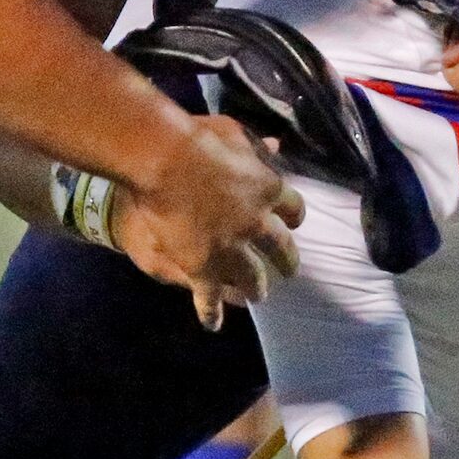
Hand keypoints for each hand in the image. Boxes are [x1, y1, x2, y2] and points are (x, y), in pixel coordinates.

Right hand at [113, 115, 304, 327]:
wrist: (164, 161)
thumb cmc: (197, 138)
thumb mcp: (233, 133)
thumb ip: (254, 145)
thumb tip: (275, 145)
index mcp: (268, 189)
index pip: (293, 207)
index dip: (293, 216)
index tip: (293, 221)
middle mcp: (258, 224)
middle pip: (280, 248)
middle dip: (286, 261)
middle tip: (289, 271)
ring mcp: (231, 249)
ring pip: (251, 277)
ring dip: (255, 288)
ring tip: (256, 296)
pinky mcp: (203, 266)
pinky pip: (211, 295)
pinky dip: (212, 311)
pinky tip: (213, 324)